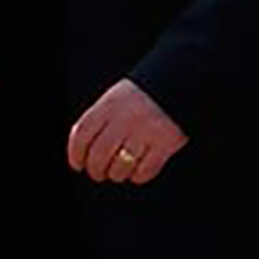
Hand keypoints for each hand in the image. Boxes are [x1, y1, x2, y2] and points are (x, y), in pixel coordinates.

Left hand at [67, 78, 187, 185]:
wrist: (183, 82)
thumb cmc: (146, 95)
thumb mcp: (118, 97)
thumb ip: (100, 119)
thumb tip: (82, 149)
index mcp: (110, 105)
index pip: (82, 135)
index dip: (75, 154)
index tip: (77, 164)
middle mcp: (125, 118)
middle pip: (99, 156)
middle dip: (96, 170)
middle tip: (98, 173)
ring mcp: (146, 132)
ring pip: (120, 167)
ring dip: (116, 175)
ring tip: (119, 172)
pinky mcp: (165, 144)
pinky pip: (145, 171)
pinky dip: (139, 176)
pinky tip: (138, 171)